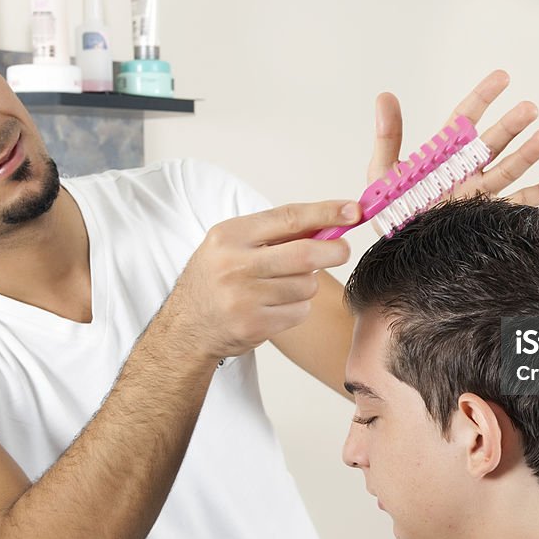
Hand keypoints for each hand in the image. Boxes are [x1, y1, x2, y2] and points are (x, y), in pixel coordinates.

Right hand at [160, 201, 359, 359]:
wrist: (186, 327)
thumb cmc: (216, 279)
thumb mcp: (233, 244)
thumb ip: (277, 233)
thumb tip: (329, 222)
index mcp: (230, 235)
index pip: (288, 218)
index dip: (326, 213)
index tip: (352, 210)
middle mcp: (234, 265)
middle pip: (305, 254)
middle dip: (333, 251)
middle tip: (342, 250)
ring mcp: (243, 298)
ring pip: (306, 285)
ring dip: (306, 284)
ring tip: (284, 285)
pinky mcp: (254, 325)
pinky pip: (300, 311)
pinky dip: (297, 307)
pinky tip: (277, 306)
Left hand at [368, 70, 538, 204]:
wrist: (398, 251)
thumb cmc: (391, 211)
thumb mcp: (383, 171)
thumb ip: (388, 135)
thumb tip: (385, 96)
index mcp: (444, 155)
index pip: (466, 118)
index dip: (483, 97)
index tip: (502, 77)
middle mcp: (467, 171)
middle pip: (493, 142)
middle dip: (511, 125)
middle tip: (528, 108)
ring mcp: (480, 194)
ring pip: (509, 169)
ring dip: (529, 153)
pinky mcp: (489, 217)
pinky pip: (520, 204)